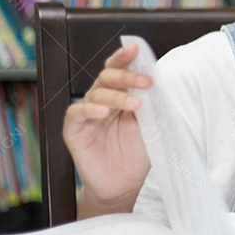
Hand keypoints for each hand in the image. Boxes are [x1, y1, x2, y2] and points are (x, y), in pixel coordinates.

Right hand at [62, 43, 152, 213]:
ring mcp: (87, 114)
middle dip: (127, 75)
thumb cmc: (136, 154)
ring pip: (96, 93)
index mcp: (120, 96)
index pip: (120, 71)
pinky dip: (89, 109)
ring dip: (116, 96)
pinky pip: (77, 113)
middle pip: (107, 77)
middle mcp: (102, 101)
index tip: (136, 49)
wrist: (123, 184)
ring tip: (134, 104)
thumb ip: (151, 105)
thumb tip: (160, 85)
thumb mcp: (149, 126)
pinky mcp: (73, 130)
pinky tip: (103, 112)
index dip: (125, 58)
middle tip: (146, 82)